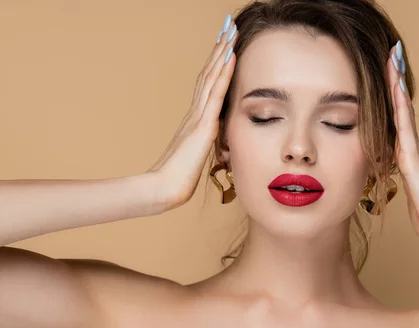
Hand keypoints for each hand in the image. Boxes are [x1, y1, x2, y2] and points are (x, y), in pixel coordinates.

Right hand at [146, 19, 237, 208]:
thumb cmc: (179, 177)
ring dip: (221, 53)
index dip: (216, 62)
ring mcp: (198, 116)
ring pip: (211, 77)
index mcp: (195, 118)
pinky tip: (231, 57)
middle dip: (218, 48)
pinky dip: (224, 74)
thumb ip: (206, 143)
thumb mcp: (197, 155)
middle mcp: (195, 112)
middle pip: (208, 72)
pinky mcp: (203, 126)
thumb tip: (215, 140)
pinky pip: (215, 94)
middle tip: (226, 26)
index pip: (207, 84)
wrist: (165, 187)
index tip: (224, 42)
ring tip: (229, 31)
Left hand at [385, 43, 418, 243]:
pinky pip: (402, 125)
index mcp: (406, 152)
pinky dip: (398, 105)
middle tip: (393, 52)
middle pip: (400, 105)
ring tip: (393, 58)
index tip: (389, 72)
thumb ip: (405, 178)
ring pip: (401, 109)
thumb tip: (398, 175)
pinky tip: (394, 87)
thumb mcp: (411, 189)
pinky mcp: (410, 157)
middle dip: (395, 78)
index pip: (397, 116)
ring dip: (396, 83)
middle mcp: (409, 145)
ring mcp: (410, 149)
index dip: (393, 94)